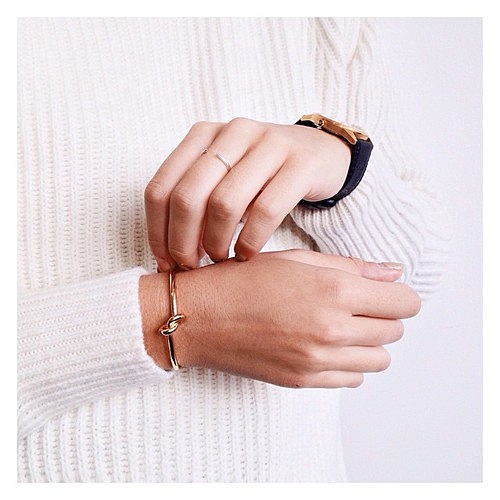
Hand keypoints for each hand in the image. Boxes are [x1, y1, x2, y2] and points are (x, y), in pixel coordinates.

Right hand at [140, 250, 420, 387]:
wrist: (198, 317)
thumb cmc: (242, 280)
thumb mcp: (295, 259)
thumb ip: (351, 267)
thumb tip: (394, 272)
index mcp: (333, 291)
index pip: (403, 302)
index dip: (399, 295)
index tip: (386, 292)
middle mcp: (332, 330)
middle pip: (394, 331)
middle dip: (383, 315)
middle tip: (356, 304)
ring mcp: (318, 361)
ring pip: (379, 360)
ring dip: (368, 342)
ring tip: (339, 325)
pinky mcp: (304, 381)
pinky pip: (352, 379)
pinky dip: (348, 363)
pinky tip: (324, 345)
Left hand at [144, 118, 350, 270]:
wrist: (321, 154)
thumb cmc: (262, 175)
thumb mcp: (224, 178)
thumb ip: (196, 203)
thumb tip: (168, 254)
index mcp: (204, 134)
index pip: (161, 188)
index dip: (157, 232)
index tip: (166, 261)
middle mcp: (233, 132)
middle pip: (188, 197)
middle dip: (183, 242)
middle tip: (191, 265)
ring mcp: (269, 144)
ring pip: (224, 204)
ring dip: (216, 243)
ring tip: (220, 259)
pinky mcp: (300, 164)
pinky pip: (266, 210)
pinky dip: (251, 240)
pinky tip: (247, 253)